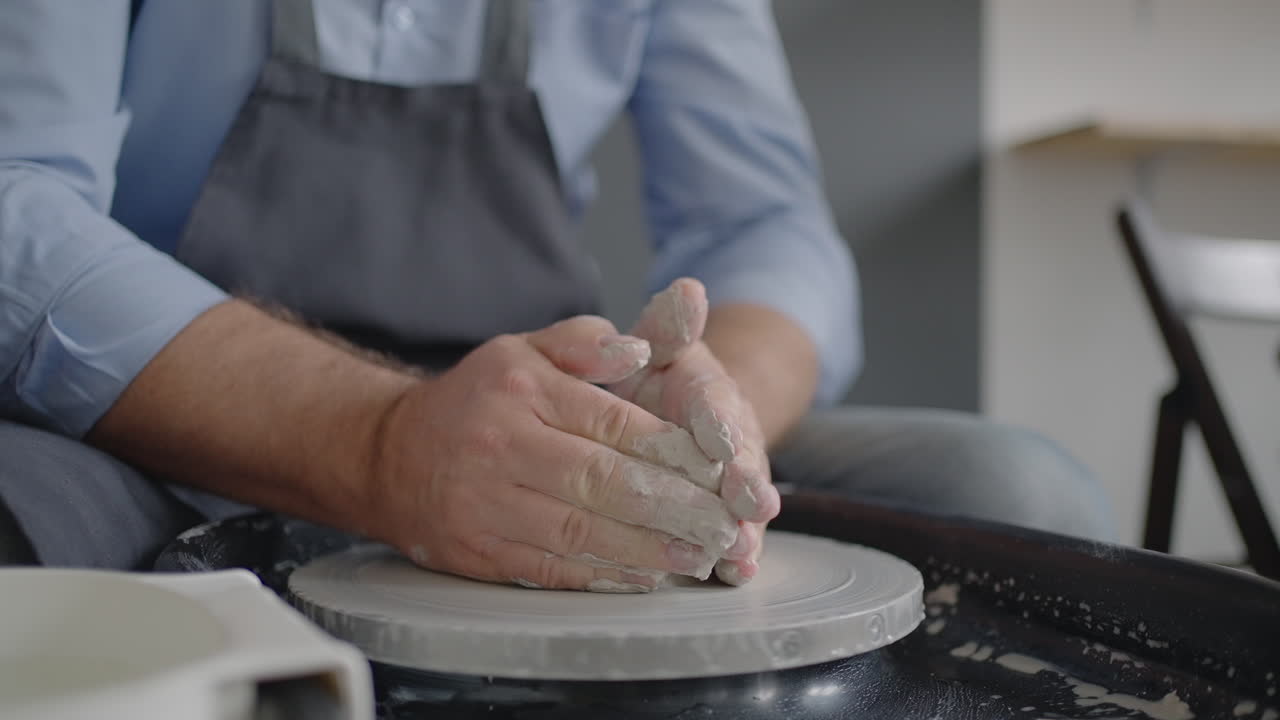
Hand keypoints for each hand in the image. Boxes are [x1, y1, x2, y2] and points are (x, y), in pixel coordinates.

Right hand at [368, 316, 737, 591]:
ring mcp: (486, 504)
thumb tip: (639, 350)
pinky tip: (642, 576)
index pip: (613, 422)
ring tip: (696, 556)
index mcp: (522, 389)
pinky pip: (549, 568)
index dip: (672, 451)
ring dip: (646, 550)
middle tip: (721, 523)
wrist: (385, 455)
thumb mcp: (520, 350)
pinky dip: (602, 576)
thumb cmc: (472, 400)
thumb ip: (584, 342)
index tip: (717, 469)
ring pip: (581, 533)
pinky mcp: (477, 551)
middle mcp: (502, 445)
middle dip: (672, 508)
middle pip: (603, 482)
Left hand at [610, 279, 779, 584]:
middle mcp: (732, 442)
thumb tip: (688, 289)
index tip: (717, 435)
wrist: (689, 418)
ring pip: (743, 507)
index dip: (718, 420)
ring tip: (741, 549)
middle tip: (747, 500)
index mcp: (710, 395)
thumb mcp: (660, 347)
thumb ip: (669, 325)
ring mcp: (733, 484)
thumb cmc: (657, 380)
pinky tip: (735, 575)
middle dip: (745, 481)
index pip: (717, 405)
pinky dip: (736, 557)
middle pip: (742, 462)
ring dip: (745, 528)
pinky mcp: (727, 519)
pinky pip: (734, 538)